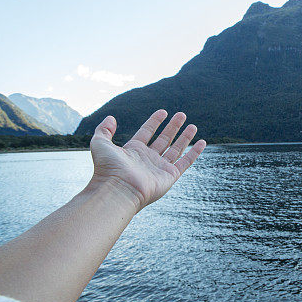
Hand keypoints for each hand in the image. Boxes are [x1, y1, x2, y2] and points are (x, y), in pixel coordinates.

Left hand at [88, 110, 205, 211]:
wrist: (118, 189)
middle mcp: (148, 159)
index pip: (147, 132)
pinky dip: (194, 153)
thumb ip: (104, 130)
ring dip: (185, 137)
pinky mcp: (170, 176)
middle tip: (181, 115)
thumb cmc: (107, 169)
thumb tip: (111, 118)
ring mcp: (160, 167)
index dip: (155, 122)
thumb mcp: (100, 143)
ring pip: (176, 149)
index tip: (163, 112)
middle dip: (173, 127)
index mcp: (134, 151)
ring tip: (192, 125)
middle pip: (164, 139)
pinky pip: (185, 162)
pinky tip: (201, 142)